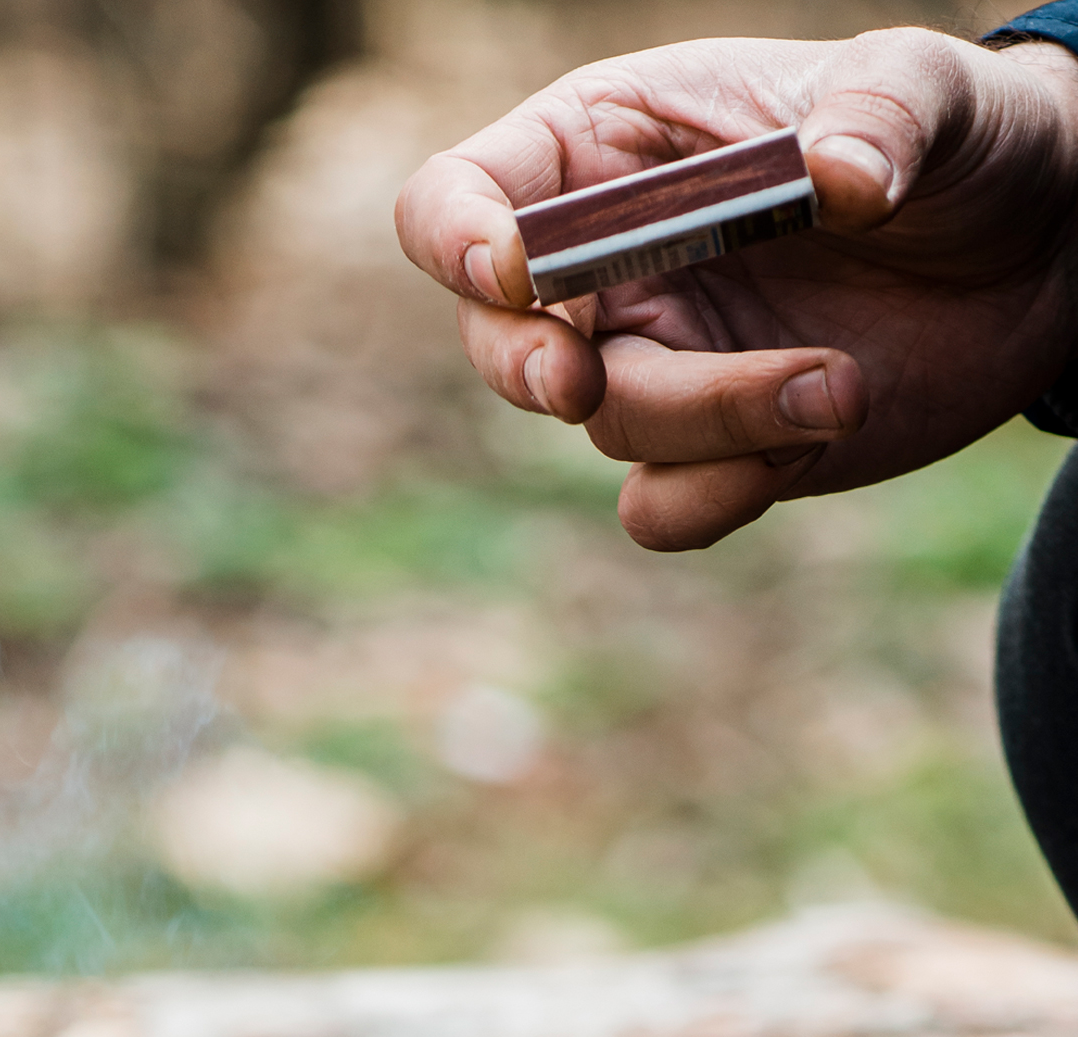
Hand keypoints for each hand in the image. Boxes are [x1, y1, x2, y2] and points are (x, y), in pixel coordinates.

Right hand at [395, 30, 1077, 549]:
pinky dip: (720, 495)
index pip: (461, 195)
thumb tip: (838, 180)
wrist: (1038, 254)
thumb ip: (884, 112)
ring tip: (842, 382)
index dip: (456, 237)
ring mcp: (653, 366)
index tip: (513, 268)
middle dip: (529, 366)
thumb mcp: (933, 87)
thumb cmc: (958, 140)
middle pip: (497, 340)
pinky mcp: (709, 454)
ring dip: (716, 418)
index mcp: (609, 150)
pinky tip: (816, 436)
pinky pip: (659, 509)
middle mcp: (606, 268)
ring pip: (607, 428)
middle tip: (582, 381)